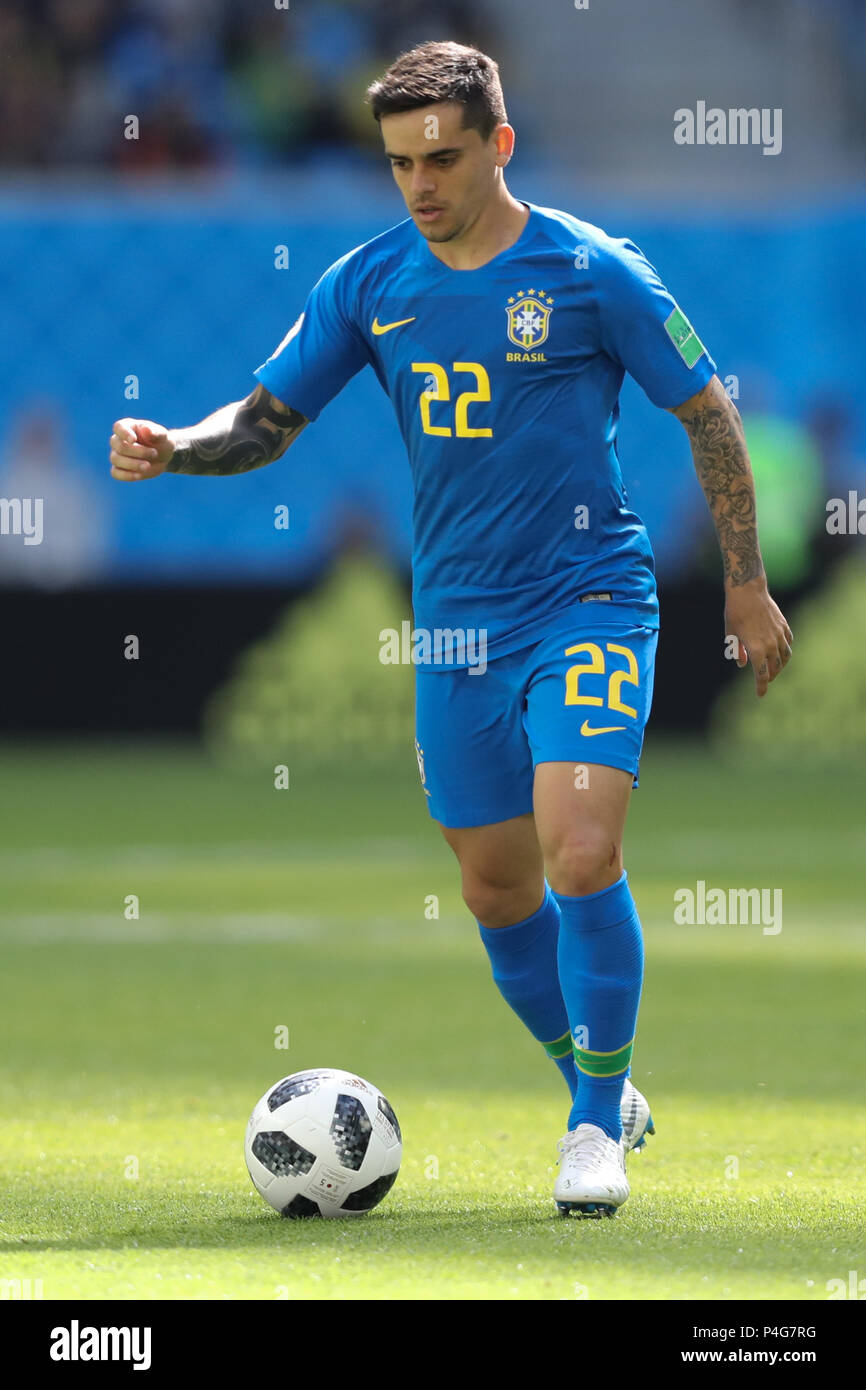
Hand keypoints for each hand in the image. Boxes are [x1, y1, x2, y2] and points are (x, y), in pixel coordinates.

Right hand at [109, 418, 174, 480]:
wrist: (163, 456)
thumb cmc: (160, 441)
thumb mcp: (162, 436)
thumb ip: (155, 432)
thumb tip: (145, 429)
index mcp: (127, 426)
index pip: (119, 427)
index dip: (124, 434)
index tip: (134, 440)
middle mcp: (118, 440)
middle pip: (119, 446)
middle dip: (138, 452)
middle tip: (154, 453)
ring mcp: (117, 454)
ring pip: (116, 460)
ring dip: (133, 464)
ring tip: (148, 466)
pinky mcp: (120, 469)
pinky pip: (116, 473)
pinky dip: (127, 475)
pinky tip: (139, 475)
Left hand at [725, 576, 792, 697]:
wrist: (748, 591)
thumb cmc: (735, 613)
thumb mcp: (731, 635)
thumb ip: (738, 652)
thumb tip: (743, 664)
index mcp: (756, 650)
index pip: (762, 675)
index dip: (761, 687)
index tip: (760, 695)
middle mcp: (771, 645)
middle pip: (775, 669)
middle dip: (770, 677)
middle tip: (764, 680)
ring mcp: (779, 635)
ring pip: (785, 657)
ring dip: (780, 666)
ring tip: (774, 668)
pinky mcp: (784, 626)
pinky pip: (788, 643)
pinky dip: (785, 650)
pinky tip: (780, 651)